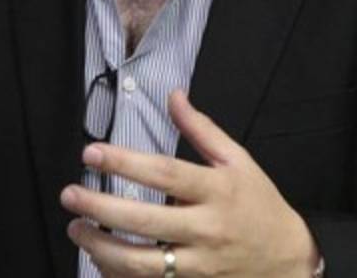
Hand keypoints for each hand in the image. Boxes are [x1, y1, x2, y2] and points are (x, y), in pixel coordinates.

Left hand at [60, 91, 320, 277]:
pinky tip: (100, 258)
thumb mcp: (238, 161)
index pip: (165, 173)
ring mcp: (198, 264)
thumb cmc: (259, 205)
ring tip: (76, 230)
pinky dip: (118, 273)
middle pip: (146, 221)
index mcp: (218, 190)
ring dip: (101, 248)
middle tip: (70, 195)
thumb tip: (174, 95)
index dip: (125, 163)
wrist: (287, 260)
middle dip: (100, 207)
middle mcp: (207, 229)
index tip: (92, 153)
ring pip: (141, 263)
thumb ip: (202, 129)